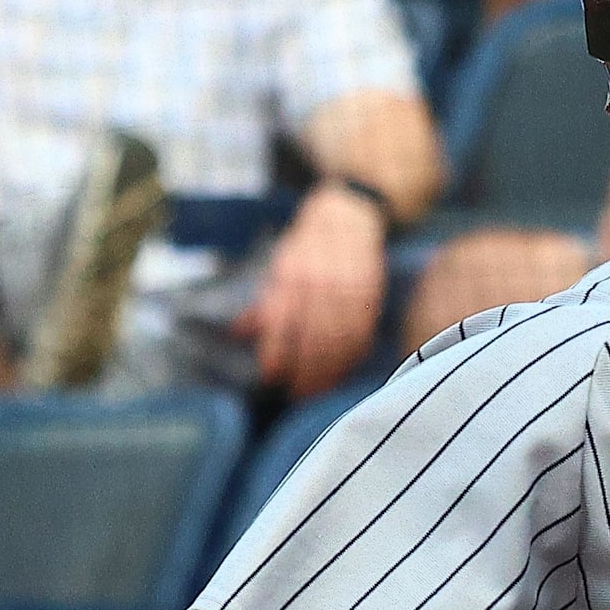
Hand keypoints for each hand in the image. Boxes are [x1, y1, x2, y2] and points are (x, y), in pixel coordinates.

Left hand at [238, 183, 389, 395]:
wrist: (349, 215)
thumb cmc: (307, 244)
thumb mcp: (279, 267)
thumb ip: (264, 303)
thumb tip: (238, 333)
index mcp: (290, 276)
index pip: (281, 322)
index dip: (277, 353)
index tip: (272, 377)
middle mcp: (319, 283)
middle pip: (312, 338)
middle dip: (305, 371)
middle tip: (297, 394)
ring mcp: (348, 289)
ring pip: (339, 339)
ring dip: (330, 370)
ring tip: (319, 389)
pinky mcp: (371, 293)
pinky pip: (363, 332)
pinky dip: (354, 355)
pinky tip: (344, 370)